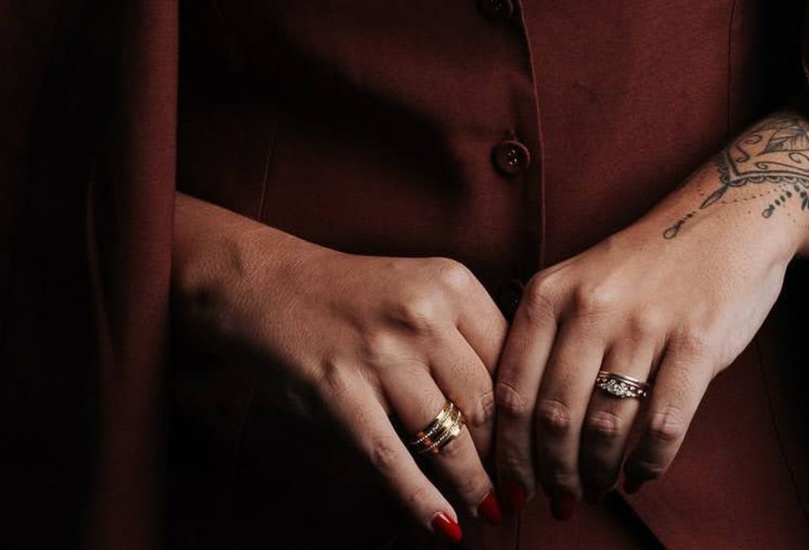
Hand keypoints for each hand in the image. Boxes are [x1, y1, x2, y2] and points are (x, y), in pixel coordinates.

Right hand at [172, 194, 513, 539]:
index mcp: (451, 283)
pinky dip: (425, 502)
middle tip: (524, 490)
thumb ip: (465, 334)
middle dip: (509, 458)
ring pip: (450, 439)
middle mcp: (422, 314)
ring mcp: (380, 354)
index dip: (531, 413)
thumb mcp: (420, 289)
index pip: (512, 361)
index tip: (542, 448)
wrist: (266, 284)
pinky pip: (395, 462)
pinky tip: (446, 526)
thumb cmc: (353, 296)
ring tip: (492, 511)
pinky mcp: (340, 393)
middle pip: (489, 405)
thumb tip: (521, 409)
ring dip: (476, 487)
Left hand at [490, 110, 808, 513]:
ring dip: (596, 474)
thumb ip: (548, 338)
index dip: (508, 452)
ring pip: (604, 428)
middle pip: (554, 418)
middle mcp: (591, 306)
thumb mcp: (578, 280)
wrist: (723, 217)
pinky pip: (662, 426)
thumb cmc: (645, 262)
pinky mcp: (696, 342)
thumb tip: (521, 427)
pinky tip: (639, 473)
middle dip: (552, 473)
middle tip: (559, 499)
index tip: (512, 485)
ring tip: (596, 488)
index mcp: (551, 291)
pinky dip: (647, 464)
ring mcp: (644, 324)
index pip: (513, 390)